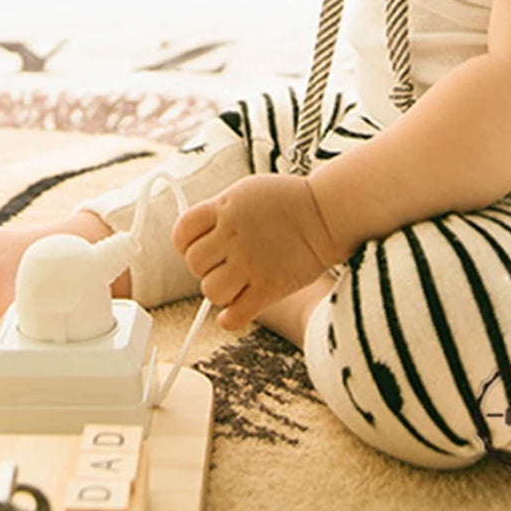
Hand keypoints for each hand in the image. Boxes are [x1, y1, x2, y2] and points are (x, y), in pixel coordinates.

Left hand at [172, 173, 337, 330]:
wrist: (328, 213)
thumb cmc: (289, 201)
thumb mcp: (245, 191)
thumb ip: (219, 211)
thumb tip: (198, 232)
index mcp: (224, 209)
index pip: (182, 232)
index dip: (184, 243)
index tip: (195, 247)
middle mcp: (232, 237)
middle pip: (194, 264)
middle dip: (205, 266)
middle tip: (223, 265)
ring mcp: (250, 264)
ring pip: (210, 291)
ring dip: (218, 291)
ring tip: (234, 284)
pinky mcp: (269, 288)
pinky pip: (236, 315)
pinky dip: (229, 319)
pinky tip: (234, 312)